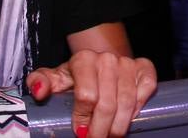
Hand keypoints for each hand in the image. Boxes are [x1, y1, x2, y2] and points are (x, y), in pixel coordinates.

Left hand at [27, 50, 157, 136]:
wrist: (99, 63)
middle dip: (101, 129)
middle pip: (107, 103)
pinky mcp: (144, 67)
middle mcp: (107, 58)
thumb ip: (40, 82)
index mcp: (83, 59)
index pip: (86, 95)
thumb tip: (40, 92)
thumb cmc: (75, 77)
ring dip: (119, 125)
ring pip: (127, 101)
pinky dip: (139, 107)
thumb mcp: (55, 79)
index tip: (81, 132)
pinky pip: (147, 88)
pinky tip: (130, 117)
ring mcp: (127, 62)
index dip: (83, 118)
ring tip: (111, 136)